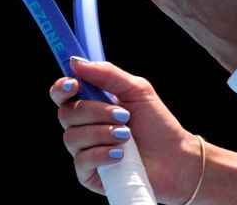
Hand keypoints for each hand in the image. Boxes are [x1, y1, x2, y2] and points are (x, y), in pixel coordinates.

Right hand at [51, 57, 202, 202]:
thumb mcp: (136, 90)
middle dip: (95, 111)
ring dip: (103, 133)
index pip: (63, 94)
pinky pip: (82, 161)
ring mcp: (85, 150)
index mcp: (92, 103)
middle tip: (124, 115)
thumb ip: (107, 74)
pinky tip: (120, 155)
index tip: (74, 84)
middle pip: (66, 113)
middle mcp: (84, 126)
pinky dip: (101, 154)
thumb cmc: (157, 123)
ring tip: (127, 135)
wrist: (175, 158)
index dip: (62, 87)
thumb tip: (76, 62)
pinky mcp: (88, 174)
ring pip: (72, 137)